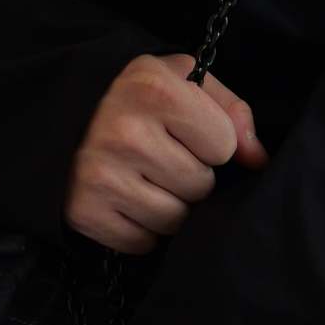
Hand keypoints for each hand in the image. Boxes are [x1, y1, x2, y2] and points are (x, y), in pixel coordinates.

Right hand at [63, 52, 268, 255]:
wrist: (67, 116)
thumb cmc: (139, 98)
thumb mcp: (186, 81)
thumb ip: (232, 111)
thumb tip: (257, 159)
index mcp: (154, 88)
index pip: (225, 144)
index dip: (212, 141)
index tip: (185, 131)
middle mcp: (125, 131)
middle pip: (200, 185)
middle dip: (190, 175)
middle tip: (162, 156)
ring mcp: (100, 174)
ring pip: (175, 219)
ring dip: (169, 204)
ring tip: (145, 177)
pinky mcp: (83, 211)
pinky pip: (143, 242)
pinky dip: (142, 227)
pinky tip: (127, 198)